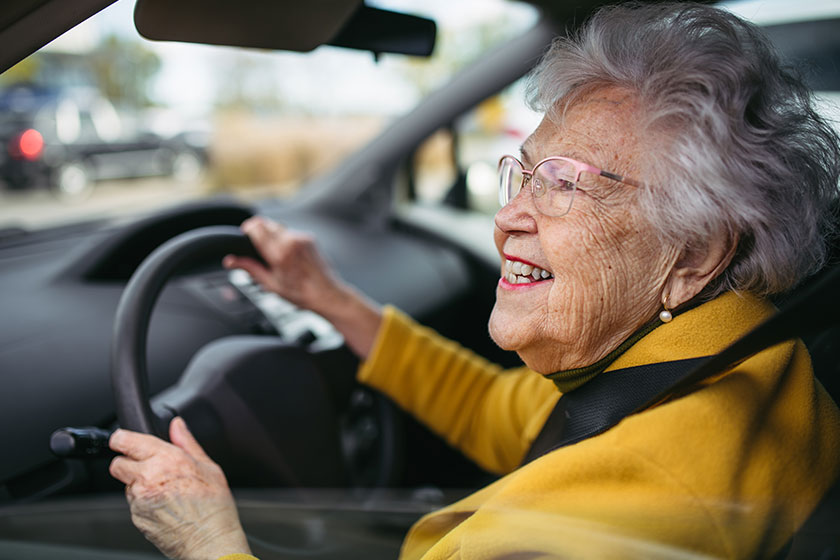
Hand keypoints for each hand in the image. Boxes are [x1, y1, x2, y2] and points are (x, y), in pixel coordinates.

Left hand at [109, 417, 249, 559]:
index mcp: (167, 459)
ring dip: (138, 484)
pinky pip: (133, 504)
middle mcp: (148, 477)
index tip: (123, 440)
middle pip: (118, 464)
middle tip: (148, 468)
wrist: (209, 540)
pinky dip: (143, 502)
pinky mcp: (136, 517)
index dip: (121, 439)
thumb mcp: (209, 467)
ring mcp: (139, 499)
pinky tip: (164, 505)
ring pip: (126, 484)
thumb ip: (187, 442)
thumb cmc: (214, 506)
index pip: (125, 441)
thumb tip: (177, 425)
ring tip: (164, 490)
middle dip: (128, 463)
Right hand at [223, 216, 347, 316]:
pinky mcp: (309, 238)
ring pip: (279, 227)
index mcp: (279, 253)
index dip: (247, 228)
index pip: (257, 228)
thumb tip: (230, 261)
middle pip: (266, 223)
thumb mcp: (271, 284)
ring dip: (272, 235)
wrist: (327, 294)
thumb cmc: (301, 294)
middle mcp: (291, 242)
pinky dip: (285, 239)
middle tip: (255, 244)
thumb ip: (250, 268)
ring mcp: (302, 238)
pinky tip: (288, 255)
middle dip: (257, 230)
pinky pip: (291, 233)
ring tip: (273, 254)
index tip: (244, 234)